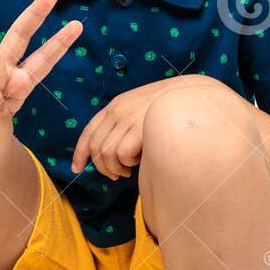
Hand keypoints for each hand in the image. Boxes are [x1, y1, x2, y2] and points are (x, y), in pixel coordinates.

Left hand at [69, 77, 184, 179]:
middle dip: (103, 167)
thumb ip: (125, 124)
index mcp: (115, 105)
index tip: (76, 169)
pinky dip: (129, 162)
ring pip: (106, 154)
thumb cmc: (170, 109)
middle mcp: (117, 110)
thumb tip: (112, 154)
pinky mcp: (139, 128)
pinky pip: (122, 154)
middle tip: (118, 174)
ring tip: (130, 169)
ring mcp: (127, 118)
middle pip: (95, 147)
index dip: (80, 153)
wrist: (192, 95)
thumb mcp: (141, 109)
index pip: (89, 131)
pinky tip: (140, 160)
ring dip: (117, 167)